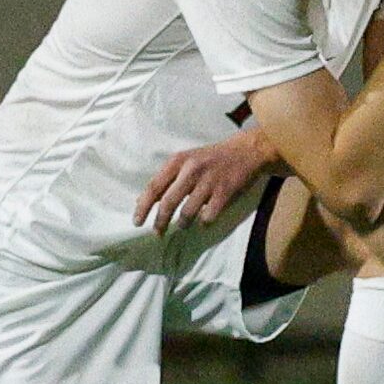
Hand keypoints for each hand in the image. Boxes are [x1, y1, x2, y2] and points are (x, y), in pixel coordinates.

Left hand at [132, 128, 275, 234]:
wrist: (246, 150)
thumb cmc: (211, 158)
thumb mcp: (186, 161)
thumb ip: (167, 179)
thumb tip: (143, 200)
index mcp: (178, 161)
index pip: (154, 186)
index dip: (143, 207)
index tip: (137, 222)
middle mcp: (192, 170)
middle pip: (168, 202)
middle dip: (160, 221)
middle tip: (157, 232)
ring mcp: (210, 181)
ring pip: (187, 213)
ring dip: (183, 224)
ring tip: (183, 225)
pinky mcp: (226, 191)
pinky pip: (208, 216)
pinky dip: (204, 222)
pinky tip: (204, 220)